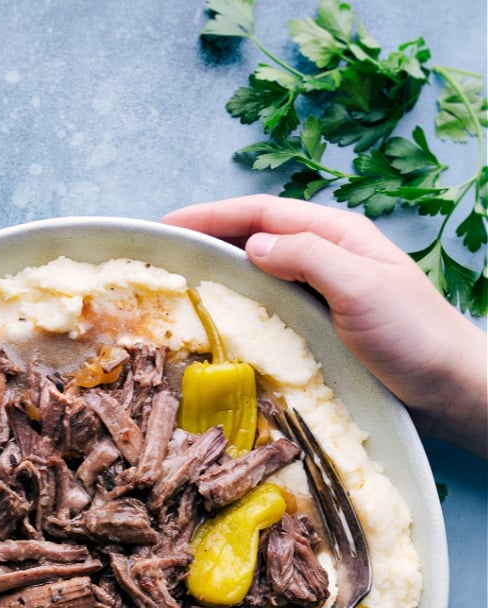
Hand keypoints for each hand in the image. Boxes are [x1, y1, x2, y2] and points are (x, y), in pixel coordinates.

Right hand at [164, 195, 485, 453]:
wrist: (450, 388)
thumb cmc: (414, 335)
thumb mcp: (360, 286)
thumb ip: (307, 258)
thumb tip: (253, 245)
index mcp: (337, 235)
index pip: (263, 212)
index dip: (213, 216)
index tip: (169, 224)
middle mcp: (327, 258)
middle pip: (257, 237)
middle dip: (210, 239)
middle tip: (164, 254)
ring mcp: (324, 294)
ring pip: (261, 273)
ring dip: (222, 273)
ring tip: (182, 283)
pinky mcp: (323, 329)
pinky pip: (272, 308)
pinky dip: (242, 306)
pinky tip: (224, 321)